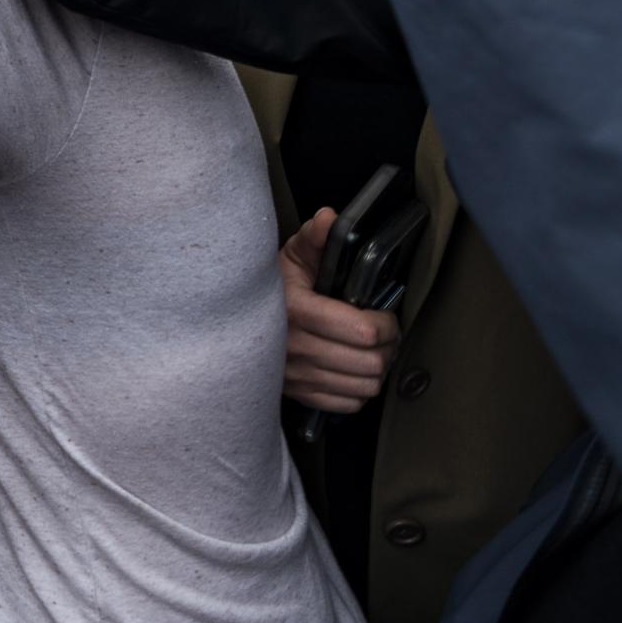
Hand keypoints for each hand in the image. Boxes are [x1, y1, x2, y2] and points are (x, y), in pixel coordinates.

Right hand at [280, 207, 400, 412]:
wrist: (232, 320)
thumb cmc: (272, 285)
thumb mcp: (291, 255)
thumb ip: (315, 238)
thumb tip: (330, 219)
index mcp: (294, 310)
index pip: (362, 331)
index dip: (386, 324)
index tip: (384, 314)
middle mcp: (292, 348)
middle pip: (370, 362)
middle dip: (388, 346)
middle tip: (386, 333)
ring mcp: (295, 376)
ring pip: (365, 386)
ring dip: (378, 369)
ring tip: (373, 350)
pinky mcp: (298, 394)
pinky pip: (349, 403)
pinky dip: (359, 388)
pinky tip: (353, 368)